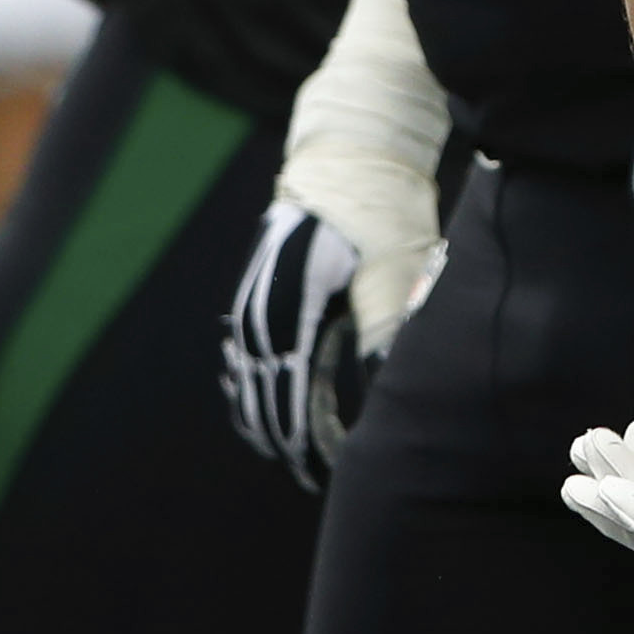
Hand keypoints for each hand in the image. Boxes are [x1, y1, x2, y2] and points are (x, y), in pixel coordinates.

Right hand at [221, 199, 374, 488]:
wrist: (345, 158)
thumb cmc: (378, 215)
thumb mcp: (389, 279)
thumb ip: (382, 342)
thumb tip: (385, 400)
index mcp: (294, 316)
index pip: (292, 403)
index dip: (308, 445)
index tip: (328, 474)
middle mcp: (261, 316)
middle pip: (263, 402)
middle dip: (290, 442)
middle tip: (318, 475)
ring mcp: (252, 304)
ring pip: (248, 384)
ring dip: (269, 419)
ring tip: (296, 451)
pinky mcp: (255, 294)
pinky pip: (245, 358)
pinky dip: (253, 388)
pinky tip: (269, 404)